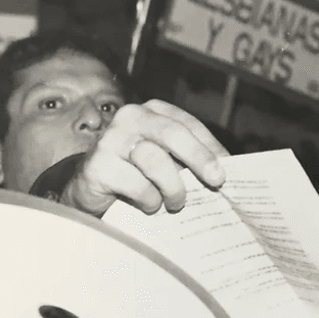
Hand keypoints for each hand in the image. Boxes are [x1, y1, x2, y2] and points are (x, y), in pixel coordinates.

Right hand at [61, 100, 228, 216]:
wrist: (91, 192)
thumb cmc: (137, 175)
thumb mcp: (167, 162)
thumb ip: (190, 161)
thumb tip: (225, 173)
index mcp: (152, 112)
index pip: (187, 124)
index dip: (210, 147)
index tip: (227, 170)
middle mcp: (130, 118)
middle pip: (173, 134)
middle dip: (199, 159)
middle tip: (217, 182)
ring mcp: (110, 140)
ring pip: (154, 160)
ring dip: (173, 187)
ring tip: (177, 203)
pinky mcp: (97, 165)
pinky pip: (135, 183)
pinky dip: (149, 198)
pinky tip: (150, 205)